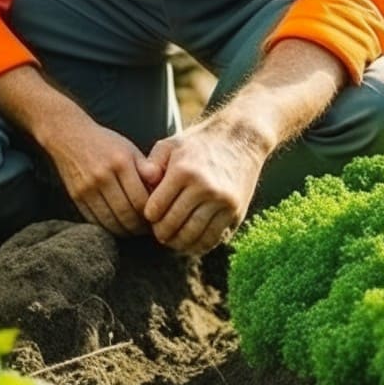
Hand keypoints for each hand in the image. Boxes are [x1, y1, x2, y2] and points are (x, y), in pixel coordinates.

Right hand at [43, 116, 162, 236]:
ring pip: (110, 221)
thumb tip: (162, 187)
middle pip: (126, 213)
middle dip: (138, 227)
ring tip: (132, 230)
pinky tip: (116, 226)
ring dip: (124, 231)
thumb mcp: (129, 149)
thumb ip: (147, 168)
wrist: (69, 136)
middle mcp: (103, 176)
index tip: (156, 219)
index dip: (150, 214)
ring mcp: (88, 187)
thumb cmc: (105, 143)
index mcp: (121, 163)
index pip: (140, 200)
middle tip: (146, 230)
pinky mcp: (76, 196)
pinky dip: (107, 227)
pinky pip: (94, 220)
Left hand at [143, 120, 267, 254]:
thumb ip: (152, 163)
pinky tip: (191, 243)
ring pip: (192, 236)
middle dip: (161, 233)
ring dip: (178, 243)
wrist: (242, 138)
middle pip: (172, 224)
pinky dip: (199, 246)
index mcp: (183, 171)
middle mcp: (203, 187)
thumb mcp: (172, 144)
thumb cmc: (200, 142)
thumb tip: (141, 181)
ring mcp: (221, 201)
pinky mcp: (235, 211)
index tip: (150, 216)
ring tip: (173, 240)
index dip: (149, 216)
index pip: (156, 208)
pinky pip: (213, 238)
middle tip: (159, 232)